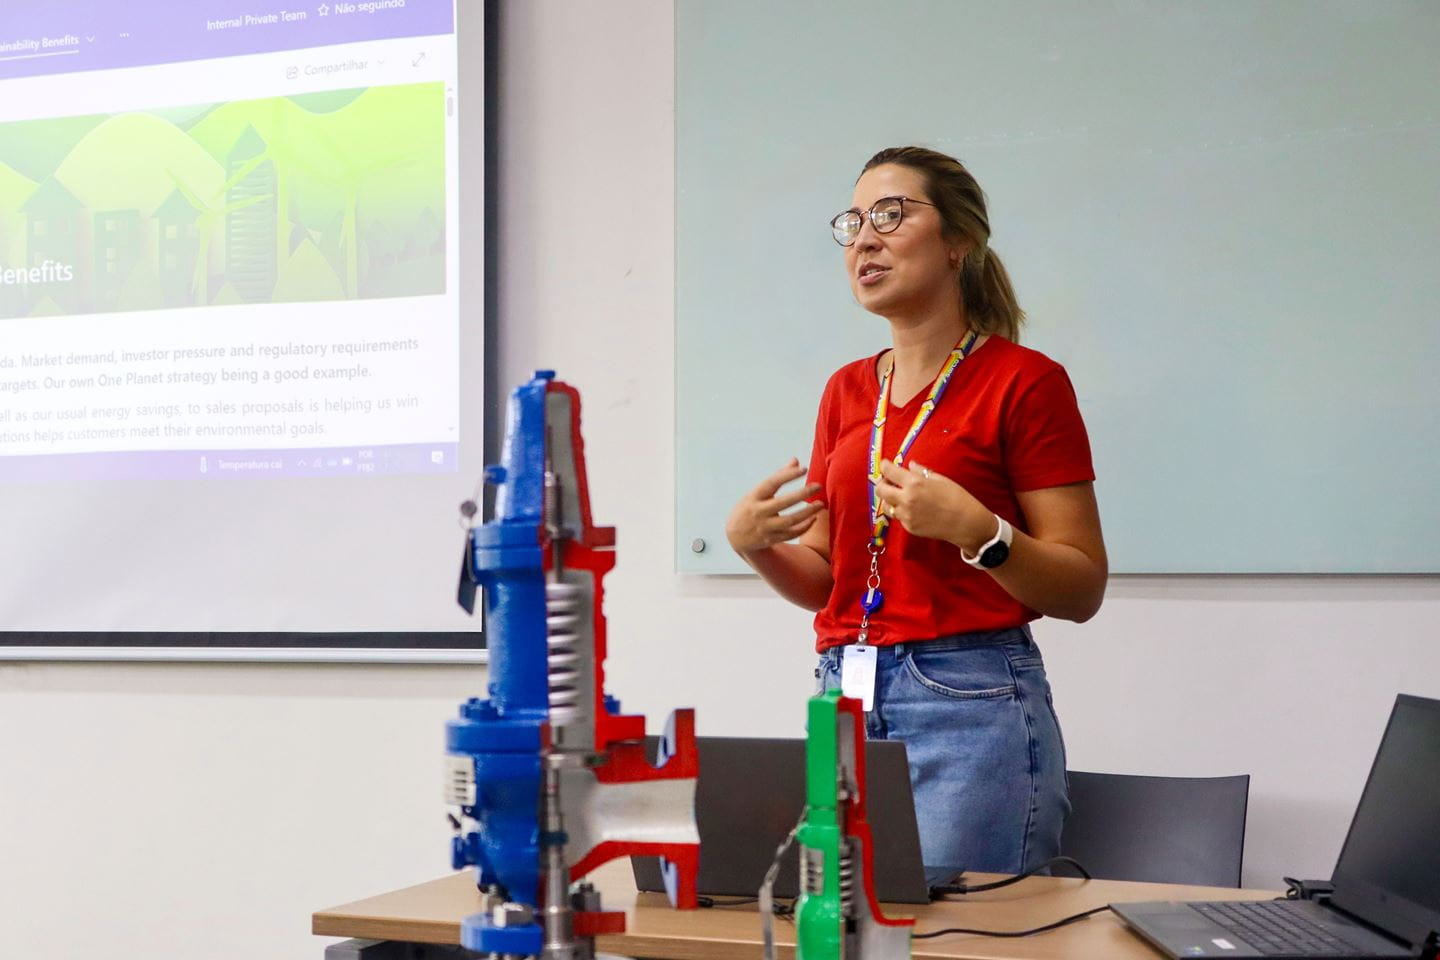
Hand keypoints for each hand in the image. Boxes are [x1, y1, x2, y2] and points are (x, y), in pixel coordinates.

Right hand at [726, 458, 823, 555]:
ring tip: (820, 504)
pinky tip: (813, 518)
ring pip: (790, 521)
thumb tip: (796, 460)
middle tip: (818, 486)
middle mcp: (759, 512)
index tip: (803, 469)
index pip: (772, 483)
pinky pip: (792, 533)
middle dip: (803, 494)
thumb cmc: (750, 507)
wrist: (736, 537)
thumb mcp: (757, 492)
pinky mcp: (771, 539)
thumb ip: (777, 476)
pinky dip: (804, 526)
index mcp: (754, 496)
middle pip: (784, 503)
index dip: (787, 475)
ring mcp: (765, 527)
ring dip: (808, 512)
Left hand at [874, 459, 994, 550]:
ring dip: (890, 499)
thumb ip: (921, 471)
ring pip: (887, 506)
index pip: (888, 471)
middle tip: (890, 481)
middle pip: (880, 490)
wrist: (966, 523)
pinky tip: (914, 509)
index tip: (886, 465)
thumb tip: (910, 465)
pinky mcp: (909, 527)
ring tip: (901, 496)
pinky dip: (902, 511)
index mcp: (914, 483)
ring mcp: (906, 515)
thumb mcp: (940, 479)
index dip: (885, 466)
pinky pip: (899, 517)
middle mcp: (906, 499)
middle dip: (882, 483)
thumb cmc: (956, 498)